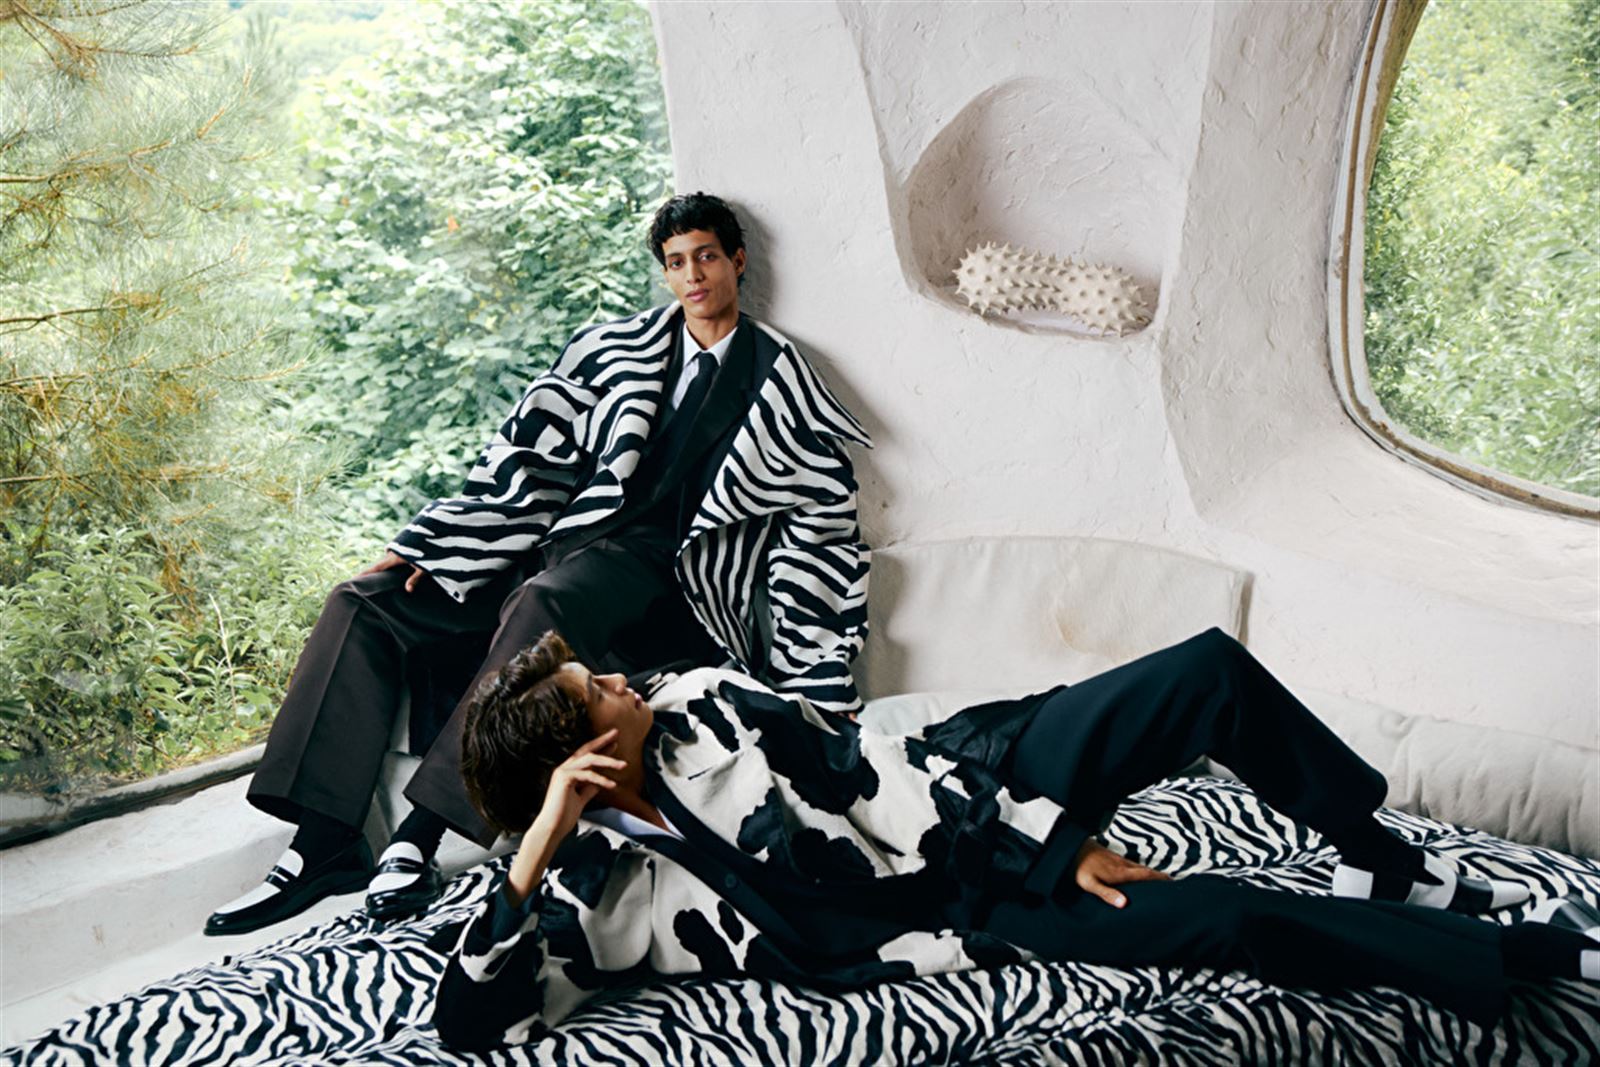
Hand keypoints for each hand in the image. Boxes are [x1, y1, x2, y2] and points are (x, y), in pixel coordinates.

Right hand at [356, 550, 427, 592]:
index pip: (378, 567)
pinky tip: (387, 571)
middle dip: (370, 572)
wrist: (435, 533)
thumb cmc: (432, 551)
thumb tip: (408, 590)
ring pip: (385, 561)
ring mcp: (398, 551)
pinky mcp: (403, 550)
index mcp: (396, 557)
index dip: (367, 573)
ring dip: (379, 568)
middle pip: (379, 565)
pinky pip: (392, 559)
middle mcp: (395, 553)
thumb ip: (416, 578)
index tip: (355, 578)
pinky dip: (387, 565)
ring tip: (370, 578)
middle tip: (357, 580)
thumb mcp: (425, 566)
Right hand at [531, 729, 626, 843]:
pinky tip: (612, 785)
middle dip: (602, 741)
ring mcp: (563, 772)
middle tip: (616, 733)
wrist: (552, 828)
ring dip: (608, 761)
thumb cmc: (564, 816)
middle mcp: (564, 768)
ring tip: (623, 765)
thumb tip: (601, 782)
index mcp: (568, 772)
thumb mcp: (581, 798)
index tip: (614, 743)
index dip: (600, 748)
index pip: (586, 755)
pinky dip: (601, 779)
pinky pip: (587, 775)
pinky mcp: (564, 778)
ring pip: (589, 759)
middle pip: (586, 750)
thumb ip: (589, 788)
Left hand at [1072, 838, 1169, 908]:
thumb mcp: (1090, 884)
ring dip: (1150, 875)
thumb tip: (1124, 904)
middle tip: (1174, 886)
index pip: (1146, 874)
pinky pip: (1131, 866)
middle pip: (1146, 871)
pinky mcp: (1112, 858)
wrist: (1070, 846)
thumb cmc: (1079, 867)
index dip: (1161, 879)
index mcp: (1121, 873)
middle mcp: (1123, 865)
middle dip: (1160, 878)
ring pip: (1139, 868)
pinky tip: (1138, 877)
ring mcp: (1118, 860)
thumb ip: (1107, 893)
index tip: (1175, 883)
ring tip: (1161, 884)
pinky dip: (1139, 872)